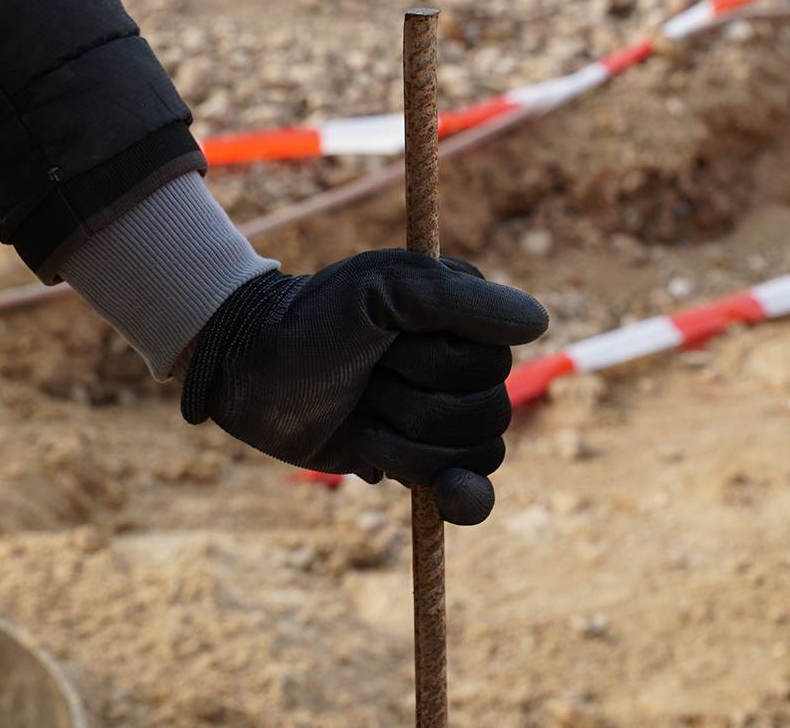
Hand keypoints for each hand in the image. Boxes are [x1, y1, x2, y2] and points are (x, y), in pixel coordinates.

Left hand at [182, 250, 547, 524]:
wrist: (251, 370)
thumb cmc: (314, 319)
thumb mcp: (381, 290)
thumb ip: (458, 302)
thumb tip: (538, 322)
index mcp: (462, 312)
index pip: (496, 358)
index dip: (441, 364)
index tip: (389, 342)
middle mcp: (460, 361)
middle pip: (490, 412)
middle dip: (420, 405)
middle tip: (369, 379)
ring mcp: (441, 412)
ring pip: (479, 454)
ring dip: (414, 444)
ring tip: (366, 418)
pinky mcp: (419, 458)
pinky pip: (472, 490)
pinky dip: (466, 498)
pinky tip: (450, 499)